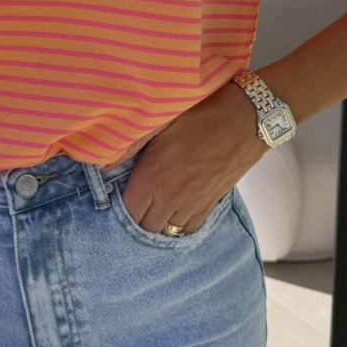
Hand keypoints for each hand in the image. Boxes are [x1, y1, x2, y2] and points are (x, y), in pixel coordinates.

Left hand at [118, 80, 269, 234]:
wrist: (245, 118)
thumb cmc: (199, 114)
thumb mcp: (160, 122)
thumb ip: (129, 145)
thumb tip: (101, 164)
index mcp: (151, 179)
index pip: (126, 211)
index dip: (120, 206)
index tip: (119, 194)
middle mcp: (169, 199)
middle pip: (145, 227)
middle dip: (137, 218)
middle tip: (135, 202)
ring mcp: (192, 206)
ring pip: (167, 231)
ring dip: (157, 224)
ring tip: (153, 209)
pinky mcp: (211, 206)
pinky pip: (190, 229)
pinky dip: (180, 226)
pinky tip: (175, 214)